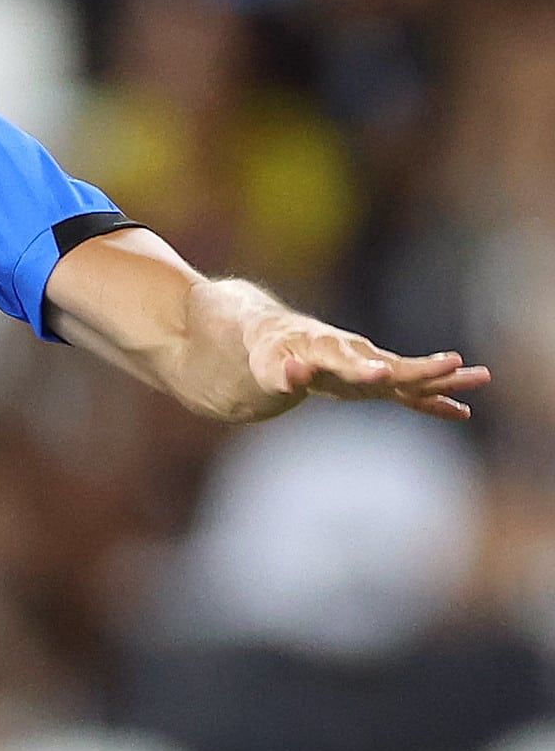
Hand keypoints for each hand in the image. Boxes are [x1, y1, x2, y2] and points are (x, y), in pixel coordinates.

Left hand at [248, 322, 489, 419]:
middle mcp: (357, 355)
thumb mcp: (268, 366)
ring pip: (412, 374)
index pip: (348, 361)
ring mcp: (371, 366)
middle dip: (425, 367)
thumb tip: (294, 374)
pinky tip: (462, 412)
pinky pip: (409, 392)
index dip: (365, 369)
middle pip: (395, 364)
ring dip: (444, 378)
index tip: (384, 374)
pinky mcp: (376, 380)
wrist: (280, 338)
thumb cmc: (271, 354)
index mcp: (328, 350)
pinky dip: (433, 402)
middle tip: (457, 364)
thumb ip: (282, 373)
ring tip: (481, 377)